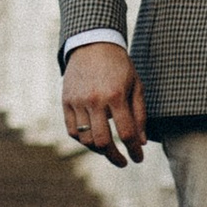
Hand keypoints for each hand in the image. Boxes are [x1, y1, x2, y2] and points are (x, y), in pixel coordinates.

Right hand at [62, 41, 149, 166]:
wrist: (92, 44)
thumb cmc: (119, 66)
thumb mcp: (136, 85)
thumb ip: (139, 114)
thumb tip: (141, 142)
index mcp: (115, 95)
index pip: (126, 133)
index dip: (134, 150)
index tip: (138, 159)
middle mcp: (94, 100)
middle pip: (103, 142)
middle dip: (115, 157)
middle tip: (123, 162)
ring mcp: (77, 101)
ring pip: (86, 139)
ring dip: (99, 150)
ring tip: (108, 150)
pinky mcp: (66, 101)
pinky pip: (72, 131)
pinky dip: (82, 140)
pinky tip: (92, 140)